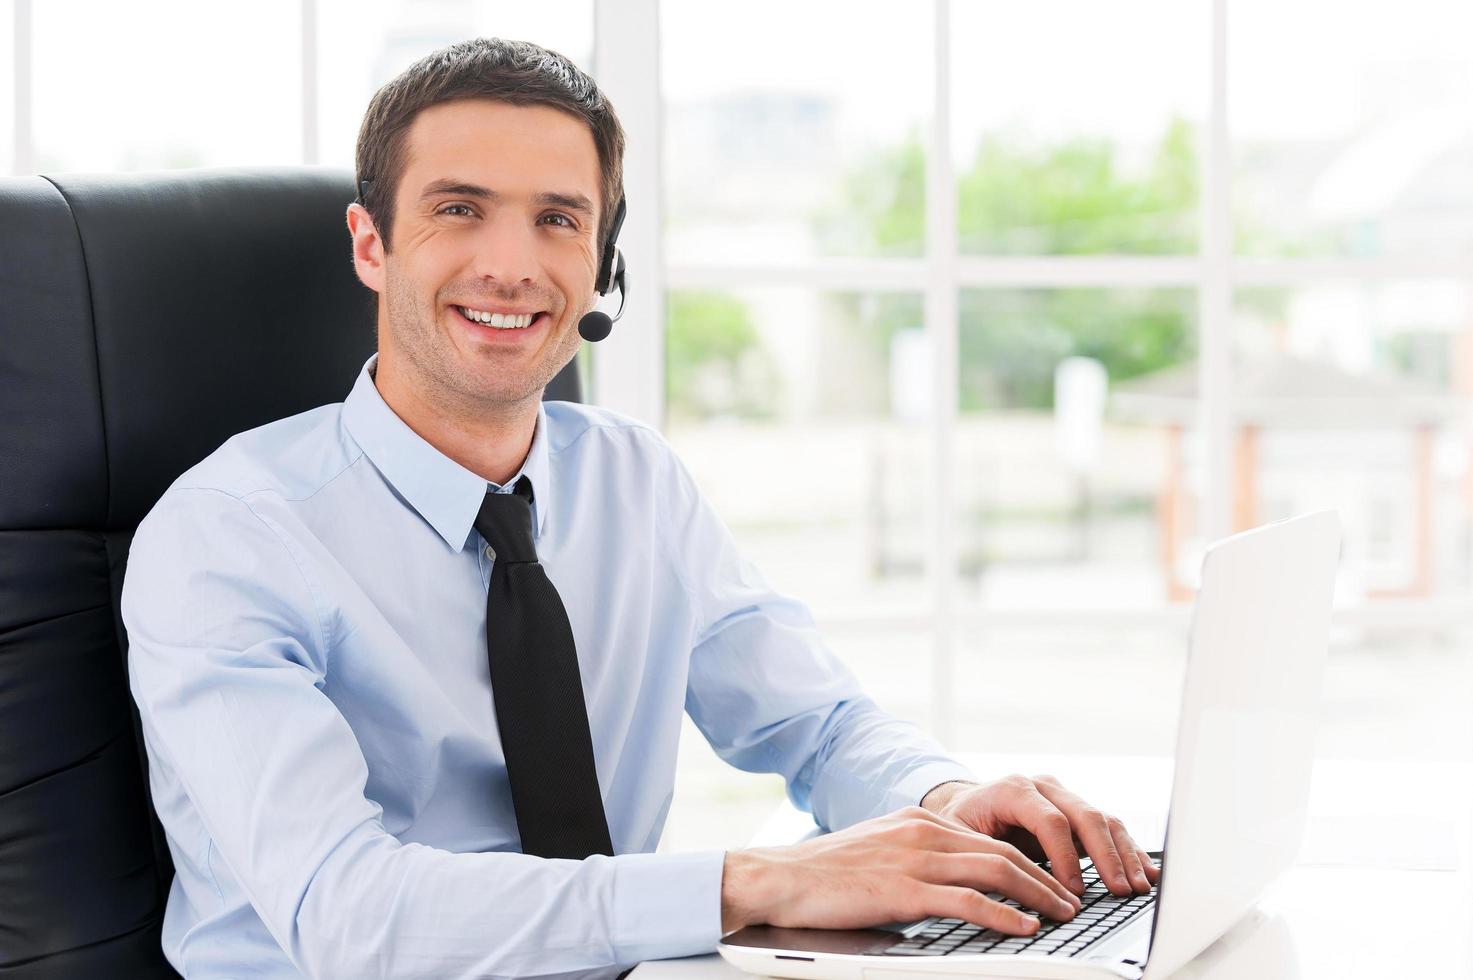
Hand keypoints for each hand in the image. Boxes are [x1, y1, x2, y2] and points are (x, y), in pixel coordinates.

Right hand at [720, 806, 1081, 935]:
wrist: (776, 877)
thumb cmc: (822, 875)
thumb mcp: (879, 854)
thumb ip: (916, 859)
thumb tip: (954, 883)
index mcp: (917, 820)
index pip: (988, 838)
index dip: (1029, 860)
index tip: (1053, 882)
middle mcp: (921, 830)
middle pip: (1003, 850)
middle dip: (1046, 877)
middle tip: (1072, 901)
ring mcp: (913, 857)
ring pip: (995, 870)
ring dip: (1037, 894)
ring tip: (1062, 915)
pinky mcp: (903, 888)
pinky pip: (967, 899)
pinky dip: (1003, 914)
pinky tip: (1024, 928)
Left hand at [920, 775, 1159, 897]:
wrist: (964, 804)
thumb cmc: (960, 823)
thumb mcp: (959, 836)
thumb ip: (983, 854)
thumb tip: (1007, 886)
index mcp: (1013, 789)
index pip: (1050, 820)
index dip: (1066, 857)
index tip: (1075, 891)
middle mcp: (1043, 787)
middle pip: (1085, 816)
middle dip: (1106, 856)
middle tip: (1120, 890)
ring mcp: (1063, 796)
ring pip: (1102, 820)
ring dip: (1124, 854)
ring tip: (1138, 886)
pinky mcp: (1076, 811)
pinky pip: (1107, 827)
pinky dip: (1128, 849)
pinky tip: (1145, 870)